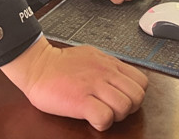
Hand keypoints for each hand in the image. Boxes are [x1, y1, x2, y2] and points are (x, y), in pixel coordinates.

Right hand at [1, 36, 147, 130]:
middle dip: (129, 107)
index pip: (142, 82)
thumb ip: (108, 66)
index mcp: (109, 63)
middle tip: (112, 108)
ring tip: (100, 112)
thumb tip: (120, 77)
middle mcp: (105, 73)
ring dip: (115, 115)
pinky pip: (105, 117)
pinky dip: (101, 122)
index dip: (134, 94)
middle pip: (137, 96)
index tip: (122, 98)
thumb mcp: (92, 56)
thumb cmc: (61, 64)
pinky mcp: (81, 100)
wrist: (37, 66)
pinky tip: (90, 117)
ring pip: (125, 107)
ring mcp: (94, 86)